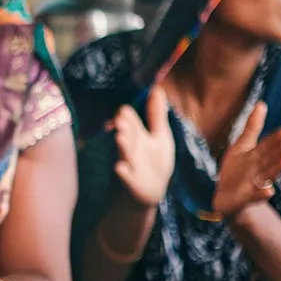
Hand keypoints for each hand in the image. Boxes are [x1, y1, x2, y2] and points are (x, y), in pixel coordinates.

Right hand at [110, 86, 175, 209]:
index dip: (126, 115)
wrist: (150, 192)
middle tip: (121, 120)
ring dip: (123, 146)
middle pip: (126, 134)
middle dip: (124, 128)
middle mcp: (130, 147)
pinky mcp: (131, 182)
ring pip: (125, 153)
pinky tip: (120, 168)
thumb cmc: (154, 161)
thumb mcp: (160, 136)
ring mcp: (130, 164)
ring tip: (120, 137)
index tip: (124, 110)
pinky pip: (126, 177)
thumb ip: (156, 114)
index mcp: (136, 134)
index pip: (129, 120)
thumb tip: (157, 88)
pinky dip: (123, 174)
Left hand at [213, 101, 280, 220]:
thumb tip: (262, 104)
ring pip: (268, 175)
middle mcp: (260, 169)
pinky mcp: (247, 198)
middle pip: (271, 159)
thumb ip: (253, 127)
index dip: (275, 139)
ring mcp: (255, 184)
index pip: (268, 146)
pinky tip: (270, 191)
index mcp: (258, 156)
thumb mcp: (242, 146)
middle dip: (280, 151)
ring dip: (278, 168)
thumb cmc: (237, 170)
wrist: (226, 198)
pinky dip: (263, 194)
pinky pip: (256, 196)